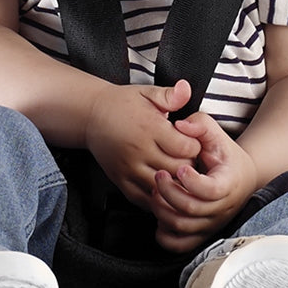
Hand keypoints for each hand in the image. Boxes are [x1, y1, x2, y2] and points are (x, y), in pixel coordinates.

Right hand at [85, 79, 202, 208]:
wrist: (92, 116)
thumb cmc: (122, 104)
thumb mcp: (147, 93)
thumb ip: (170, 95)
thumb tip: (186, 89)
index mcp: (150, 128)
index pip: (186, 148)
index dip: (195, 146)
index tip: (192, 142)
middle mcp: (139, 150)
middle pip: (177, 169)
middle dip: (189, 166)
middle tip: (188, 159)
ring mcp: (129, 168)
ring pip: (162, 187)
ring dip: (174, 183)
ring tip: (176, 173)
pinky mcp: (120, 180)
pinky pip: (142, 198)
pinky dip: (156, 198)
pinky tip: (162, 188)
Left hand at [150, 109, 258, 252]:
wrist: (241, 178)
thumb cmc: (225, 156)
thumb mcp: (216, 135)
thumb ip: (199, 125)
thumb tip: (180, 125)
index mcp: (229, 183)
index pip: (210, 190)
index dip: (191, 181)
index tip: (181, 167)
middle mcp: (222, 208)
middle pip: (191, 209)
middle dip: (169, 192)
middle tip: (159, 175)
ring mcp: (211, 224)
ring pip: (182, 226)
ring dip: (162, 210)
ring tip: (156, 191)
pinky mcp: (201, 234)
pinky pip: (180, 245)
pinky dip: (164, 234)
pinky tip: (159, 215)